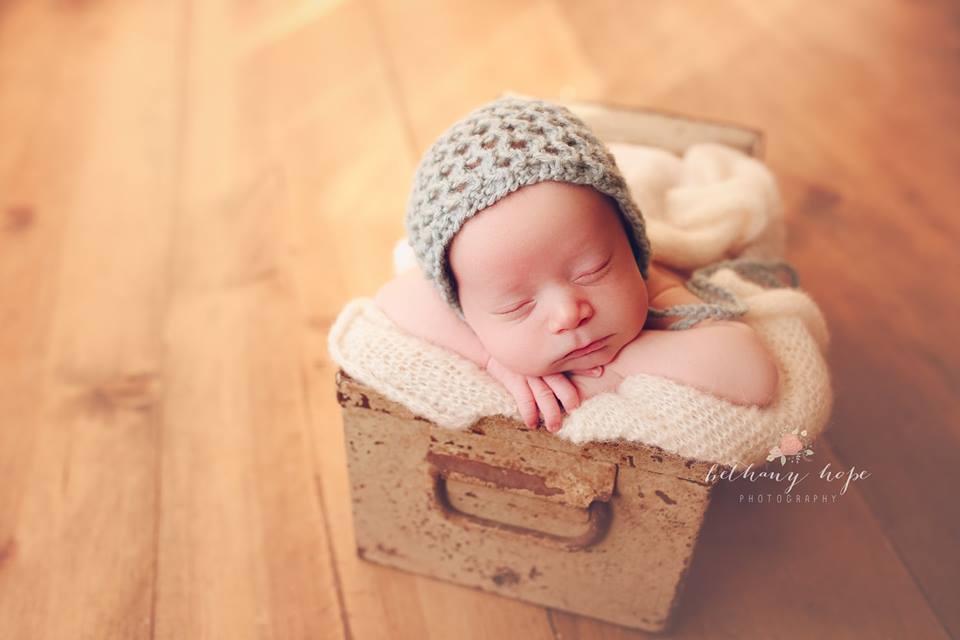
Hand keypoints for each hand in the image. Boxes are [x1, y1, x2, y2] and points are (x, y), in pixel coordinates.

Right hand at [484, 357, 602, 432]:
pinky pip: (523, 399)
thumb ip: (555, 351)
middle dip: (568, 396)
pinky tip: (532, 424)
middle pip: (559, 382)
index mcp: (548, 356)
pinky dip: (528, 412)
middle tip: (575, 408)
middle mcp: (540, 364)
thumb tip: (583, 356)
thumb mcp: (537, 346)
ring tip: (554, 427)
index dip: (584, 367)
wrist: (490, 345)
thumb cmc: (518, 347)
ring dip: (550, 412)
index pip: (569, 361)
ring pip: (543, 394)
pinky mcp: (513, 379)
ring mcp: (527, 372)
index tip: (598, 373)